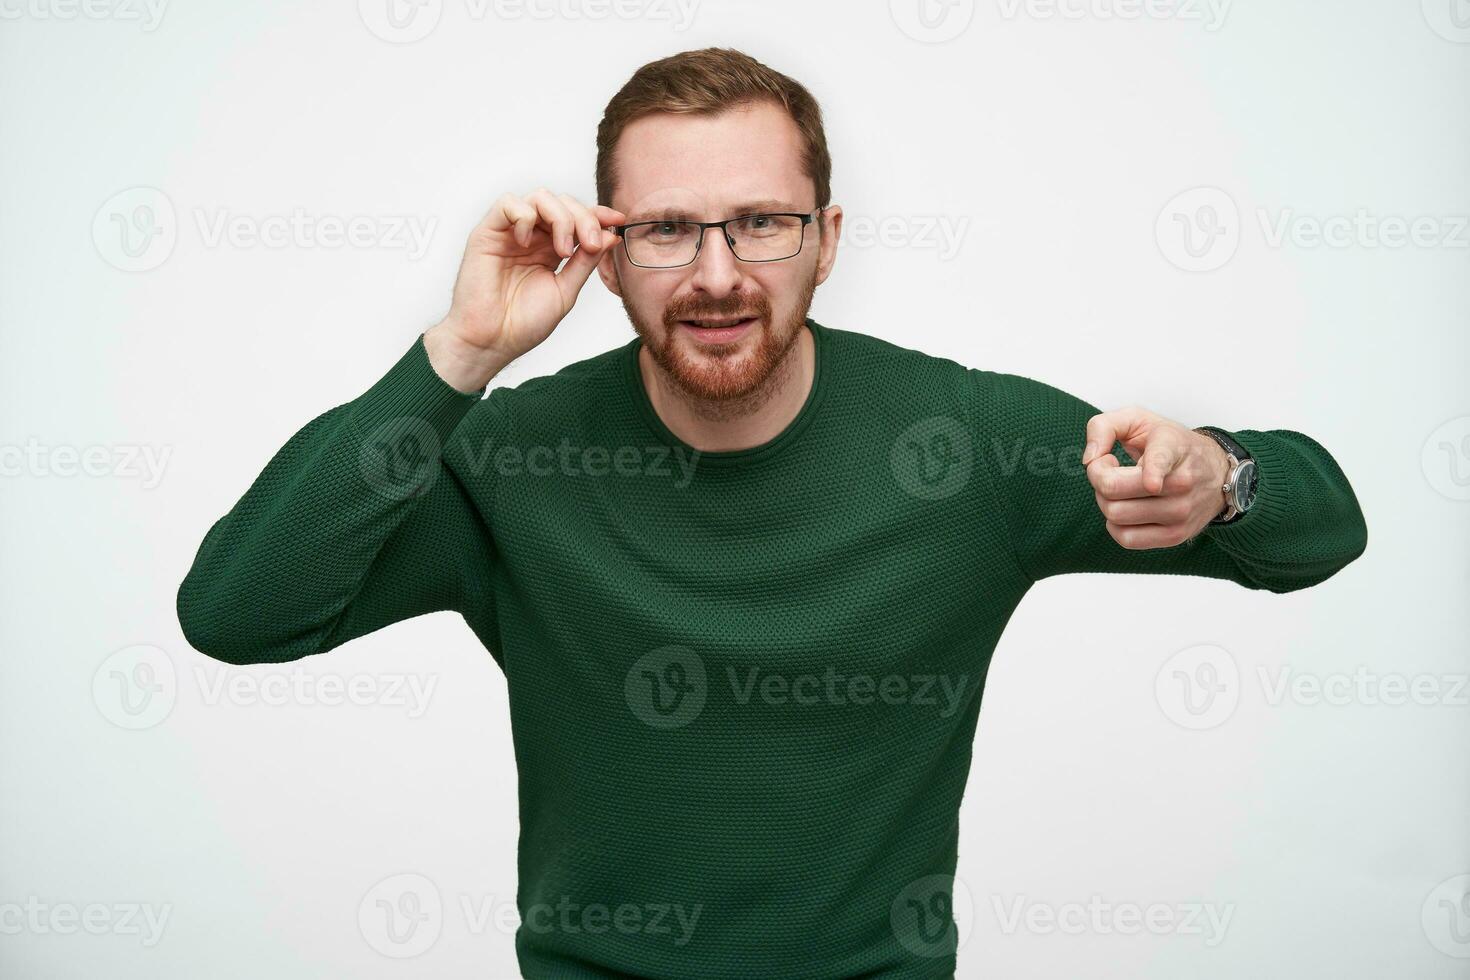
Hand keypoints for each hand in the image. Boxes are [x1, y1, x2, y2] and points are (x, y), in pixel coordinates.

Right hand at [424, 189, 625, 392]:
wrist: (492, 341)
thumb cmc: (523, 323)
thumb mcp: (566, 290)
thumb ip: (586, 262)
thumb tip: (609, 235)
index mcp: (551, 249)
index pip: (577, 218)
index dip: (598, 214)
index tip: (618, 221)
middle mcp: (533, 237)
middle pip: (563, 203)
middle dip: (584, 218)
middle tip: (590, 245)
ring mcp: (511, 232)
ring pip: (540, 197)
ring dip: (560, 217)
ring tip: (563, 250)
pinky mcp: (488, 232)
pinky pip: (508, 203)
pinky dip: (525, 216)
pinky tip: (528, 243)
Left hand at [1080, 406, 1231, 548]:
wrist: (1217, 472)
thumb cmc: (1170, 444)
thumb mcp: (1137, 419)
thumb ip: (1103, 427)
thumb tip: (1089, 460)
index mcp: (1172, 446)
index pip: (1160, 462)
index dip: (1153, 473)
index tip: (1152, 484)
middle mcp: (1181, 482)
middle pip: (1112, 489)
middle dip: (1097, 477)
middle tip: (1109, 467)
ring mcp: (1180, 512)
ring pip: (1115, 514)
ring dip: (1105, 500)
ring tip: (1120, 487)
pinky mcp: (1176, 535)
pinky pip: (1126, 539)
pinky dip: (1115, 524)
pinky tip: (1126, 507)